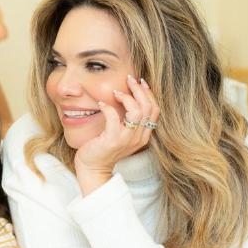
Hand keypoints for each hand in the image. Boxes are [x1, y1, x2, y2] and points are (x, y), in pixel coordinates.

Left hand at [73, 76, 159, 190]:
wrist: (93, 167)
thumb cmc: (104, 147)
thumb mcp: (122, 133)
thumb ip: (129, 120)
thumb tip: (127, 96)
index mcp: (144, 135)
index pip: (155, 110)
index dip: (149, 93)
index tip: (140, 82)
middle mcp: (139, 137)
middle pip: (148, 108)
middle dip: (139, 90)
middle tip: (129, 79)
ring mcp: (127, 139)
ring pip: (137, 112)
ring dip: (126, 98)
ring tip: (115, 93)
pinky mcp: (113, 140)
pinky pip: (114, 118)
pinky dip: (108, 107)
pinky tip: (101, 103)